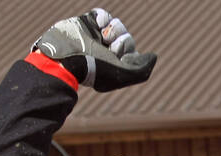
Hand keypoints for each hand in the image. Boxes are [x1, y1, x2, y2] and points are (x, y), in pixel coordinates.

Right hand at [33, 8, 156, 91]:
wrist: (65, 59)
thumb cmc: (94, 71)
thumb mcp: (123, 76)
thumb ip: (142, 68)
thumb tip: (154, 56)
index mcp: (114, 63)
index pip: (131, 50)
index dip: (128, 49)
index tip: (118, 56)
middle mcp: (105, 50)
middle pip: (125, 35)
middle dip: (121, 39)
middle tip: (110, 47)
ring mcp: (95, 36)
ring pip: (116, 24)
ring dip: (114, 29)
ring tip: (103, 36)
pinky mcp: (85, 24)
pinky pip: (102, 14)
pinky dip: (104, 17)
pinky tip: (99, 25)